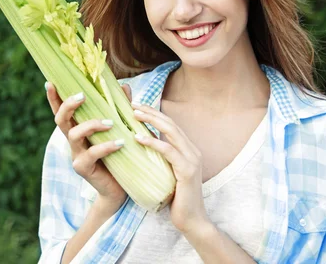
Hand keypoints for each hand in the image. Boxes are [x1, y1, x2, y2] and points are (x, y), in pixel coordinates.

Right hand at [45, 82, 132, 207]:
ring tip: (110, 123)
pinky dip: (106, 146)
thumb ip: (120, 109)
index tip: (50, 82)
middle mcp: (73, 140)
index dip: (54, 98)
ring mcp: (76, 154)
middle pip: (61, 120)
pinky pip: (92, 154)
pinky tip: (120, 142)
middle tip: (82, 95)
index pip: (62, 111)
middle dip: (68, 105)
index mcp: (79, 128)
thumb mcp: (120, 129)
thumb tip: (125, 86)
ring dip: (91, 125)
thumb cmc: (118, 156)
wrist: (119, 188)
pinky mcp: (83, 168)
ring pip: (74, 135)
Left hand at [132, 103, 209, 232]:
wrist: (192, 221)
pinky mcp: (187, 171)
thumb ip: (161, 159)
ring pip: (171, 132)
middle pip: (170, 123)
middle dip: (151, 112)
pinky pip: (168, 151)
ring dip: (151, 120)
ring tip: (133, 114)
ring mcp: (192, 159)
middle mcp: (193, 151)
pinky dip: (152, 142)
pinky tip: (138, 138)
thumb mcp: (167, 173)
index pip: (171, 125)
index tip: (137, 106)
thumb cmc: (176, 199)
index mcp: (189, 150)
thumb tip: (142, 147)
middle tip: (133, 104)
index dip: (154, 113)